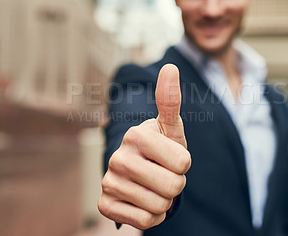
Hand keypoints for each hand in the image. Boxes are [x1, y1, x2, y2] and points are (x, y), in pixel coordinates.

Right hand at [98, 64, 190, 229]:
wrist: (140, 172)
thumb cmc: (161, 147)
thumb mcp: (171, 127)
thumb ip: (170, 100)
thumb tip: (170, 67)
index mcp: (136, 135)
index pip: (184, 163)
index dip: (184, 164)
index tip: (171, 156)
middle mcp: (117, 157)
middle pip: (174, 186)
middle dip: (176, 184)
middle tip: (163, 174)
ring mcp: (109, 182)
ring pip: (160, 206)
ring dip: (164, 200)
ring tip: (153, 186)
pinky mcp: (104, 205)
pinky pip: (146, 222)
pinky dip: (151, 216)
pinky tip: (142, 201)